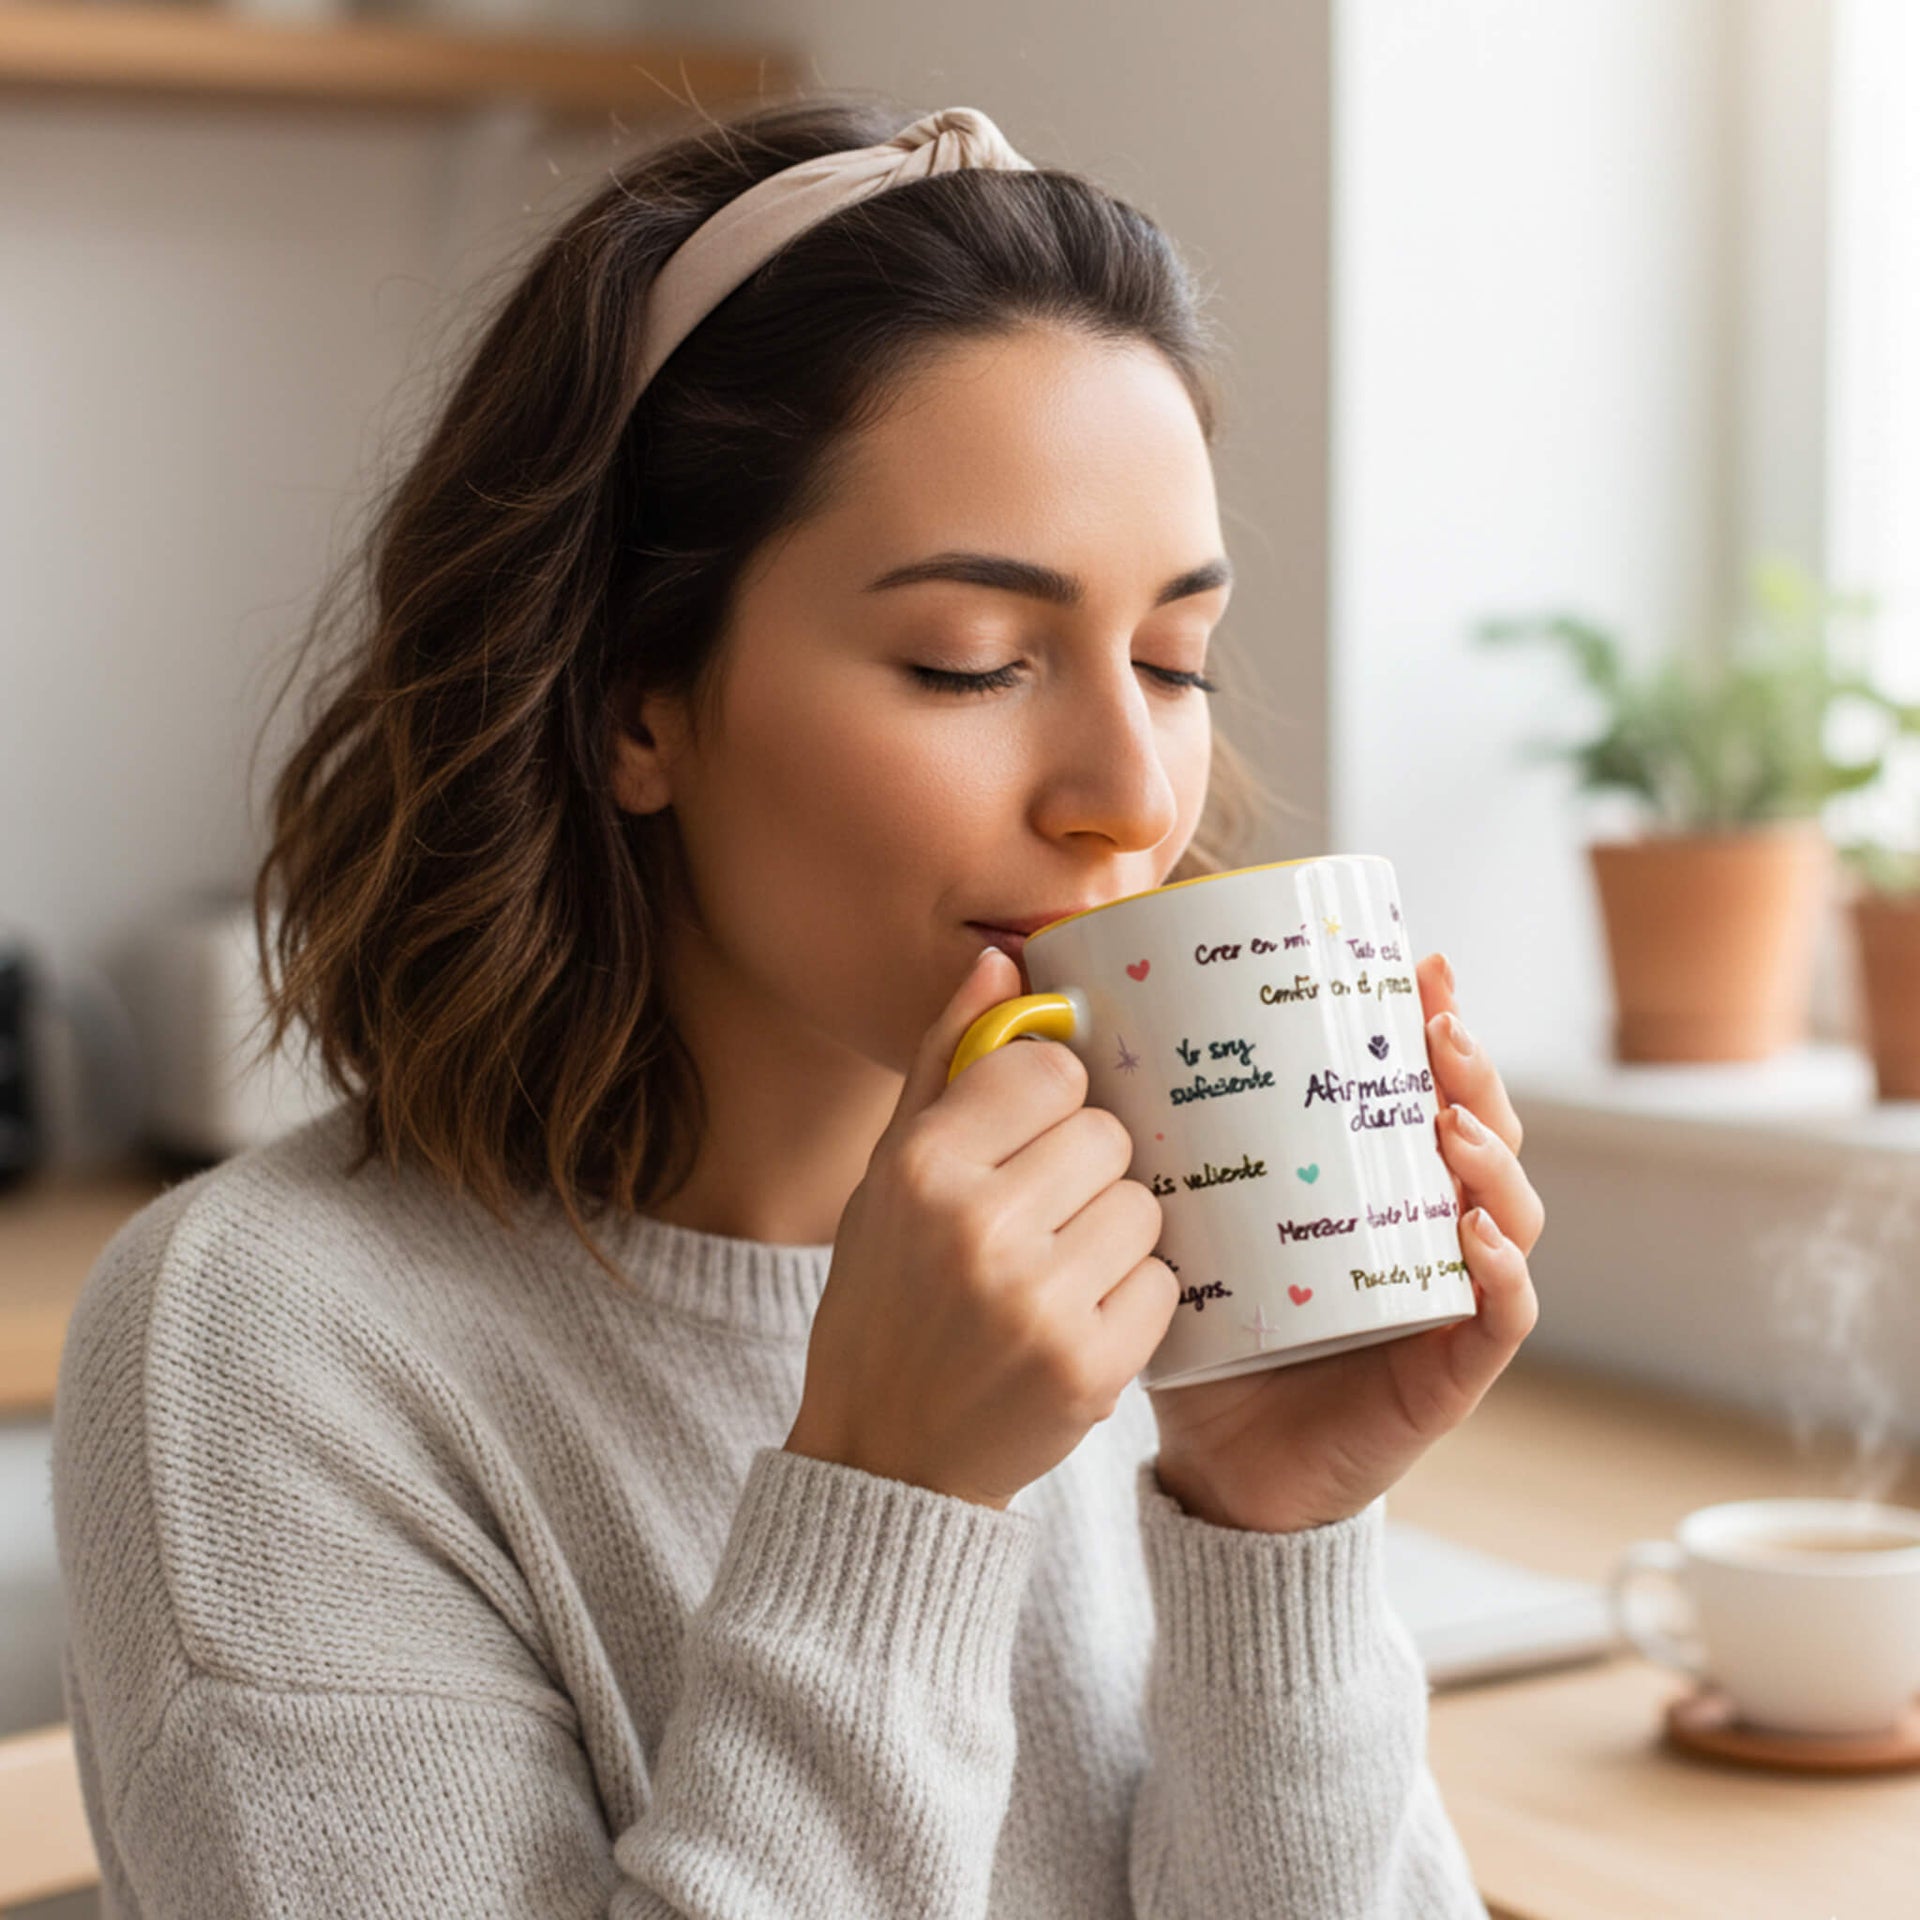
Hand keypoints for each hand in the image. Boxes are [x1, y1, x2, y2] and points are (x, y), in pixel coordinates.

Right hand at [788, 945, 1178, 1511]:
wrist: (887, 1454)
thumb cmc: (888, 1297)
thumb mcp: (887, 1176)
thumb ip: (944, 1063)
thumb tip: (1000, 961)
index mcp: (922, 1168)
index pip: (1048, 1069)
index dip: (1049, 1098)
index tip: (1028, 1135)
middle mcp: (977, 1228)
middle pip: (1107, 1135)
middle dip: (1085, 1168)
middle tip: (1041, 1216)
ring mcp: (1037, 1301)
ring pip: (1143, 1207)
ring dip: (1115, 1233)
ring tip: (1058, 1271)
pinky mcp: (1090, 1368)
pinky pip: (1163, 1285)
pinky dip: (1132, 1300)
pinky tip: (1077, 1319)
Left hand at [1146, 951, 1542, 1532]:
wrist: (1216, 1464)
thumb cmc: (1201, 1332)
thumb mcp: (1178, 1219)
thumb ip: (1146, 1140)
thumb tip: (1066, 1018)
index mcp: (1366, 1186)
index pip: (1420, 1092)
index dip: (1434, 1026)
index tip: (1417, 965)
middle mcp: (1419, 1230)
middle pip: (1480, 1132)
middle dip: (1472, 1072)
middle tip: (1436, 1023)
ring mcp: (1444, 1297)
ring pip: (1508, 1210)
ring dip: (1493, 1157)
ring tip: (1449, 1123)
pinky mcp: (1448, 1371)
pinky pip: (1502, 1316)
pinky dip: (1503, 1273)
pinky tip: (1474, 1237)